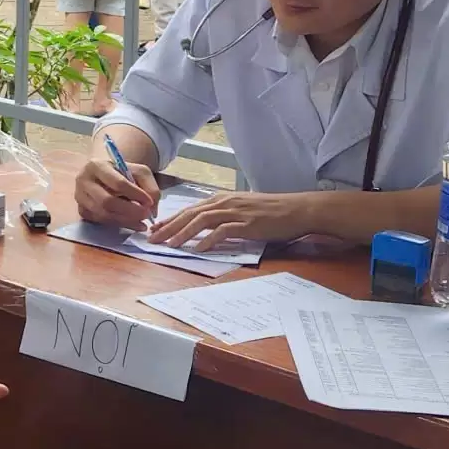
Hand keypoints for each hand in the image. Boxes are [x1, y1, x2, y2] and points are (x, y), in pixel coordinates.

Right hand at [74, 146, 158, 227]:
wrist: (106, 175)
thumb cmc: (123, 172)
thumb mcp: (140, 172)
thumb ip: (150, 187)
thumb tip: (151, 208)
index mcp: (96, 166)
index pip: (117, 183)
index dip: (135, 194)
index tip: (149, 202)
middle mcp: (83, 181)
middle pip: (107, 201)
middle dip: (129, 211)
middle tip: (146, 215)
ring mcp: (80, 198)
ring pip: (104, 214)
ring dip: (126, 220)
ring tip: (142, 221)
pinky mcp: (82, 211)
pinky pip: (102, 221)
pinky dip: (120, 224)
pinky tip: (132, 224)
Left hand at [149, 187, 322, 251]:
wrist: (296, 209)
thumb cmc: (270, 211)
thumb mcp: (241, 209)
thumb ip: (222, 217)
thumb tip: (204, 229)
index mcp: (221, 199)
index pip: (189, 209)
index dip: (170, 220)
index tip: (155, 230)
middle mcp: (225, 203)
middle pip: (190, 214)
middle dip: (168, 227)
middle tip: (152, 240)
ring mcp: (235, 212)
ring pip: (201, 221)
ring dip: (183, 233)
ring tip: (169, 245)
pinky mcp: (247, 223)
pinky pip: (223, 231)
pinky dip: (209, 240)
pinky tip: (199, 249)